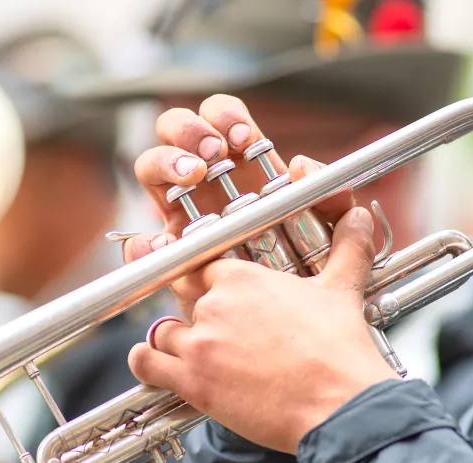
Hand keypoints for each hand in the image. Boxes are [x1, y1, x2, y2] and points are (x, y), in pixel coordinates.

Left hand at [122, 95, 397, 452]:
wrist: (340, 406)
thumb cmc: (340, 351)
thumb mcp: (342, 290)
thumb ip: (348, 248)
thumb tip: (362, 215)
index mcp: (243, 277)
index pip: (203, 266)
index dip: (207, 282)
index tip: (212, 294)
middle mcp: (215, 305)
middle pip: (182, 297)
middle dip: (195, 312)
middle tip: (216, 331)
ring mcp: (200, 343)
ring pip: (164, 331)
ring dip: (175, 341)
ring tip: (194, 353)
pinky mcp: (193, 382)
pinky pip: (147, 363)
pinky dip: (146, 363)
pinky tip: (154, 364)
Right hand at [123, 94, 357, 319]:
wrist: (287, 336)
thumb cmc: (306, 280)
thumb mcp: (331, 238)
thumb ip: (333, 200)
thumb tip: (301, 165)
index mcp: (243, 167)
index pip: (221, 118)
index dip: (225, 116)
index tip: (242, 139)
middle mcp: (206, 184)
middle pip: (176, 129)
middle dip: (189, 130)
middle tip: (211, 155)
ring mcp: (180, 216)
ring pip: (150, 167)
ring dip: (166, 162)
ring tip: (192, 177)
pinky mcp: (167, 257)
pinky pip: (139, 241)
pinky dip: (143, 239)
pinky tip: (164, 242)